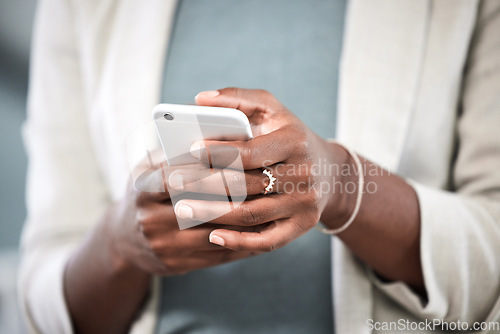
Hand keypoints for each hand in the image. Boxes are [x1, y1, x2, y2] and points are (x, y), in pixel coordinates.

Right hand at [109, 150, 252, 275]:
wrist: (124, 239)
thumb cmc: (145, 192)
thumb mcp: (147, 168)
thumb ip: (172, 152)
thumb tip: (211, 136)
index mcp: (142, 188)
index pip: (180, 174)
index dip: (211, 166)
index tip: (240, 156)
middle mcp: (149, 219)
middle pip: (202, 205)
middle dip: (235, 193)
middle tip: (265, 181)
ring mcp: (163, 246)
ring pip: (215, 232)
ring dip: (245, 220)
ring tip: (269, 205)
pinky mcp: (175, 265)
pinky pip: (216, 255)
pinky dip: (241, 242)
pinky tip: (260, 229)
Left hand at [169, 88, 353, 251]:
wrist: (330, 171)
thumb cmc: (290, 135)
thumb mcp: (272, 109)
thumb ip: (238, 99)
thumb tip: (200, 98)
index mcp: (294, 142)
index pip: (250, 152)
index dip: (218, 152)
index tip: (190, 150)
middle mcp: (303, 175)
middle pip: (245, 185)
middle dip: (204, 184)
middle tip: (174, 182)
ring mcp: (304, 204)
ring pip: (251, 215)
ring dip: (212, 214)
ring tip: (182, 209)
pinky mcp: (302, 226)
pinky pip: (267, 241)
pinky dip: (238, 241)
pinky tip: (212, 236)